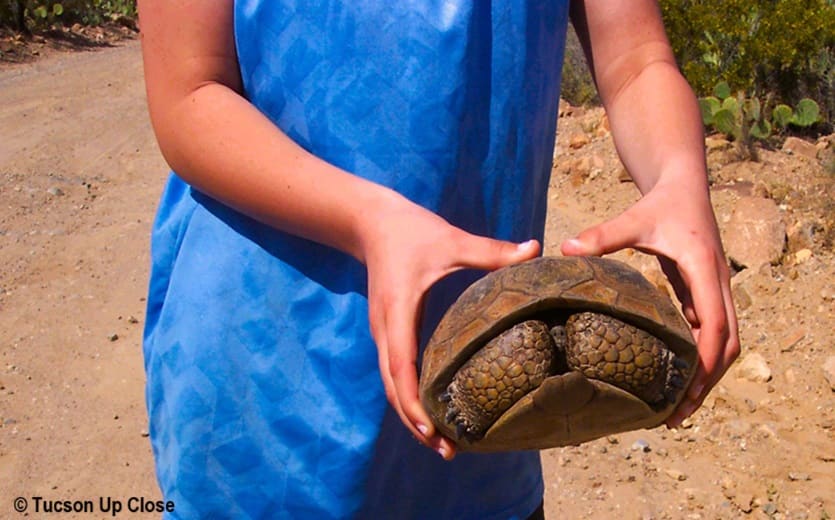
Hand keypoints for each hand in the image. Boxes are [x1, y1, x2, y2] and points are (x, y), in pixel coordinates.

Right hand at [359, 194, 539, 458]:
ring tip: (441, 444)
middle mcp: (385, 329)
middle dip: (415, 422)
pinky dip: (409, 396)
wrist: (371, 222)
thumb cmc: (410, 230)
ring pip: (390, 384)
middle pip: (392, 388)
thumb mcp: (450, 239)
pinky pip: (394, 372)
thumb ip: (490, 250)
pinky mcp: (388, 331)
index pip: (400, 367)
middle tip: (447, 451)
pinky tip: (431, 410)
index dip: (413, 402)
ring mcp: (383, 332)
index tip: (432, 430)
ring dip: (411, 415)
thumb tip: (534, 249)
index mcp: (398, 312)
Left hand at [560, 179, 739, 426]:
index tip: (687, 391)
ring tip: (679, 408)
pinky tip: (676, 377)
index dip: (705, 361)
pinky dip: (701, 357)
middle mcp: (718, 283)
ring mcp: (715, 289)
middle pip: (729, 344)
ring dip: (709, 374)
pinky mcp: (705, 291)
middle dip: (709, 381)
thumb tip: (565, 248)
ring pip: (726, 341)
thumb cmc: (659, 202)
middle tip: (679, 414)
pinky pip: (712, 331)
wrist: (683, 184)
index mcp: (704, 269)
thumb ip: (601, 235)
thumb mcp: (633, 218)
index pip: (715, 324)